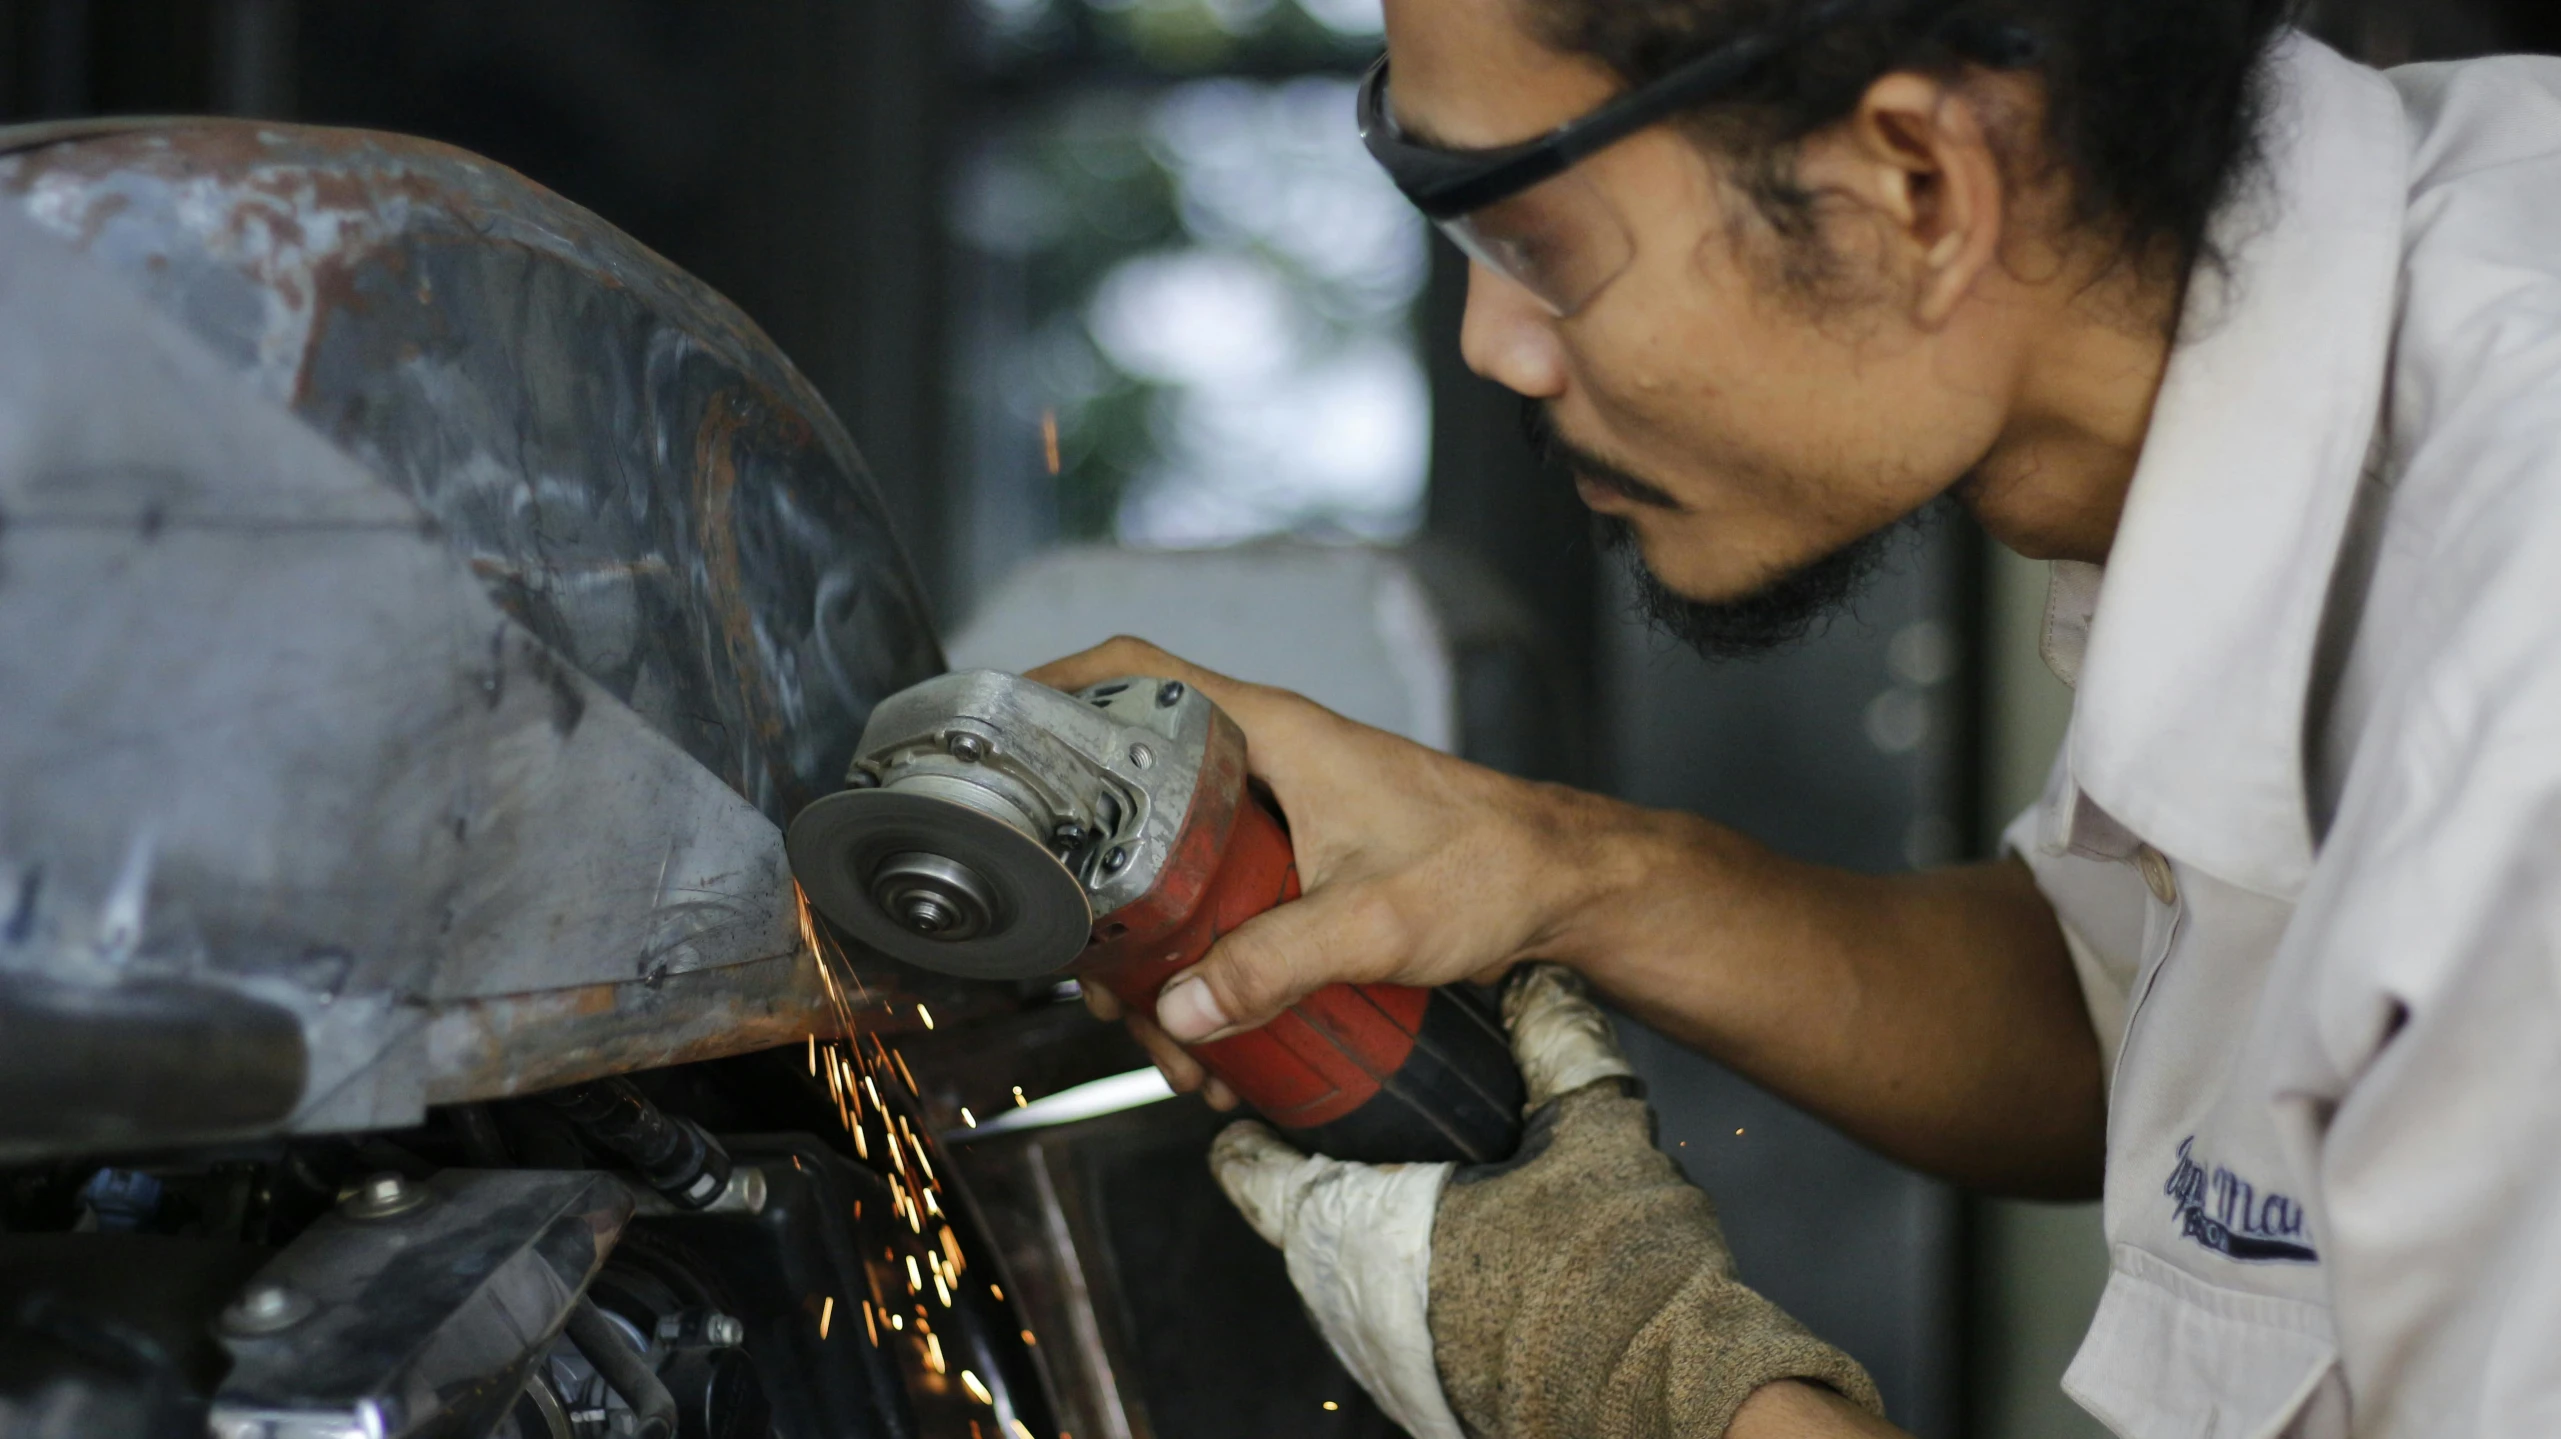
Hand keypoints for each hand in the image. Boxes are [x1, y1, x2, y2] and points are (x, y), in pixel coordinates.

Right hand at [1028, 639, 1622, 1067]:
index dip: (1057, 685)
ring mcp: (1277, 818)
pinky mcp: (1295, 868)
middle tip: (1097, 971)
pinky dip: (1203, 973)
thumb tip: (1181, 1010)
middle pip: (1135, 800)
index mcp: (1273, 736)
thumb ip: (1278, 963)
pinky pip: (1217, 909)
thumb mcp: (1378, 921)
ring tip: (1172, 1044)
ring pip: (1172, 872)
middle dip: (1103, 896)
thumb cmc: (1493, 866)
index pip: (1139, 671)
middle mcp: (1264, 766)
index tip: (999, 730)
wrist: (1564, 888)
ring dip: (1158, 962)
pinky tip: (1215, 1042)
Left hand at [1209, 964, 1635, 1438]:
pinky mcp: (1423, 1394)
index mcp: (1355, 1227)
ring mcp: (1380, 1357)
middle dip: (1337, 1165)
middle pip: (1301, 1213)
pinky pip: (1393, 1319)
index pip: (1249, 1166)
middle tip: (1385, 1122)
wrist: (1660, 1398)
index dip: (1263, 1116)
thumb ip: (1555, 1041)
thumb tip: (1535, 990)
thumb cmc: (1613, 1277)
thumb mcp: (1593, 1126)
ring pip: (1347, 1269)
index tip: (1283, 1088)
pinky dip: (1418, 1278)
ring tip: (1444, 1181)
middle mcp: (1345, 1303)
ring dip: (1381, 1224)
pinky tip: (1482, 1247)